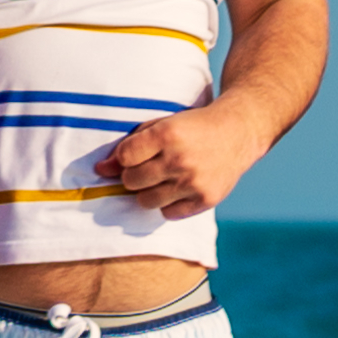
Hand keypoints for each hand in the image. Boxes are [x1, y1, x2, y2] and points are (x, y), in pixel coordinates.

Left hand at [82, 93, 270, 222]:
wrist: (237, 132)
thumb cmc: (192, 127)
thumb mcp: (162, 125)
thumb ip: (131, 144)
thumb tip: (100, 170)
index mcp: (167, 134)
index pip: (125, 157)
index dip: (123, 159)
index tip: (132, 156)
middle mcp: (179, 159)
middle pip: (132, 181)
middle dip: (132, 176)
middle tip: (146, 168)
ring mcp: (193, 182)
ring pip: (146, 201)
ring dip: (147, 192)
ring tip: (160, 179)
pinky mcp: (205, 200)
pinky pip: (169, 213)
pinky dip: (168, 204)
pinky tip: (177, 188)